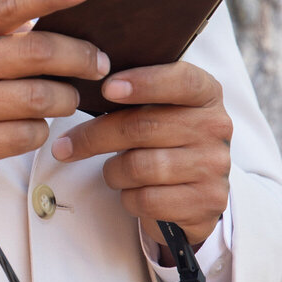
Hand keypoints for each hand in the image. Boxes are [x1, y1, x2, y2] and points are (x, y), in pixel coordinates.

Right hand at [0, 0, 106, 190]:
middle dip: (81, 57)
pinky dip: (40, 129)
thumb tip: (32, 14)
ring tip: (67, 96)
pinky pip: (26, 135)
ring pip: (40, 98)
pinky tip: (34, 124)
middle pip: (39, 53)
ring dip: (65, 97)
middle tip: (98, 63)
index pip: (9, 2)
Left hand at [50, 62, 231, 250]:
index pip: (181, 80)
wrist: (195, 194)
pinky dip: (128, 198)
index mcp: (206, 94)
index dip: (143, 83)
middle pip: (143, 127)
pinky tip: (133, 192)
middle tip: (65, 145)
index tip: (107, 88)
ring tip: (112, 171)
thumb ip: (135, 96)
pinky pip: (147, 199)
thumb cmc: (165, 142)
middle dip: (95, 136)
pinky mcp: (206, 201)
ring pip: (139, 167)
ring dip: (113, 172)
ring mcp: (214, 166)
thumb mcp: (160, 111)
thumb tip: (82, 87)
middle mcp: (216, 127)